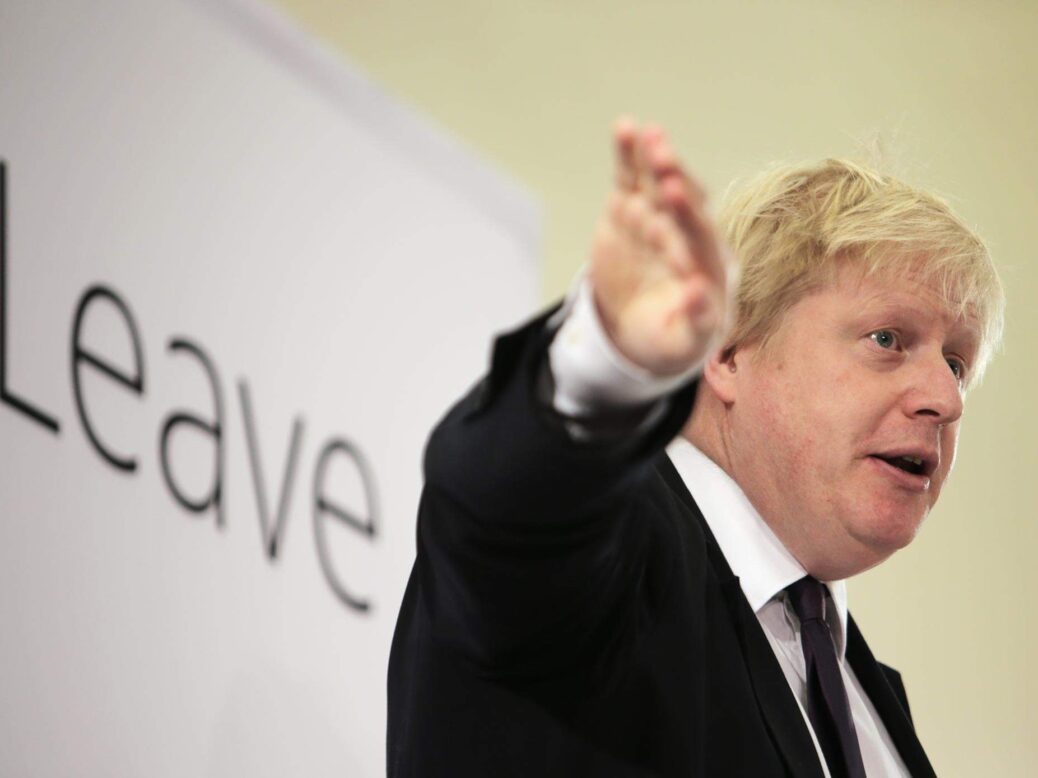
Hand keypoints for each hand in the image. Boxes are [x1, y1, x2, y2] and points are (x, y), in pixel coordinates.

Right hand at [589, 119, 728, 375]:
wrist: (642, 331)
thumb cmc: (673, 339)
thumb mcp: (685, 341)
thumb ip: (697, 319)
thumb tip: (699, 293)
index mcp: (711, 264)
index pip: (700, 238)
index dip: (687, 218)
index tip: (675, 198)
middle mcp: (689, 234)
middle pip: (684, 204)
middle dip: (674, 183)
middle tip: (664, 165)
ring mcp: (659, 218)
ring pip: (660, 184)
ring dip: (656, 160)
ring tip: (649, 136)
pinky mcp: (630, 209)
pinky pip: (632, 179)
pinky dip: (628, 154)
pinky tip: (624, 127)